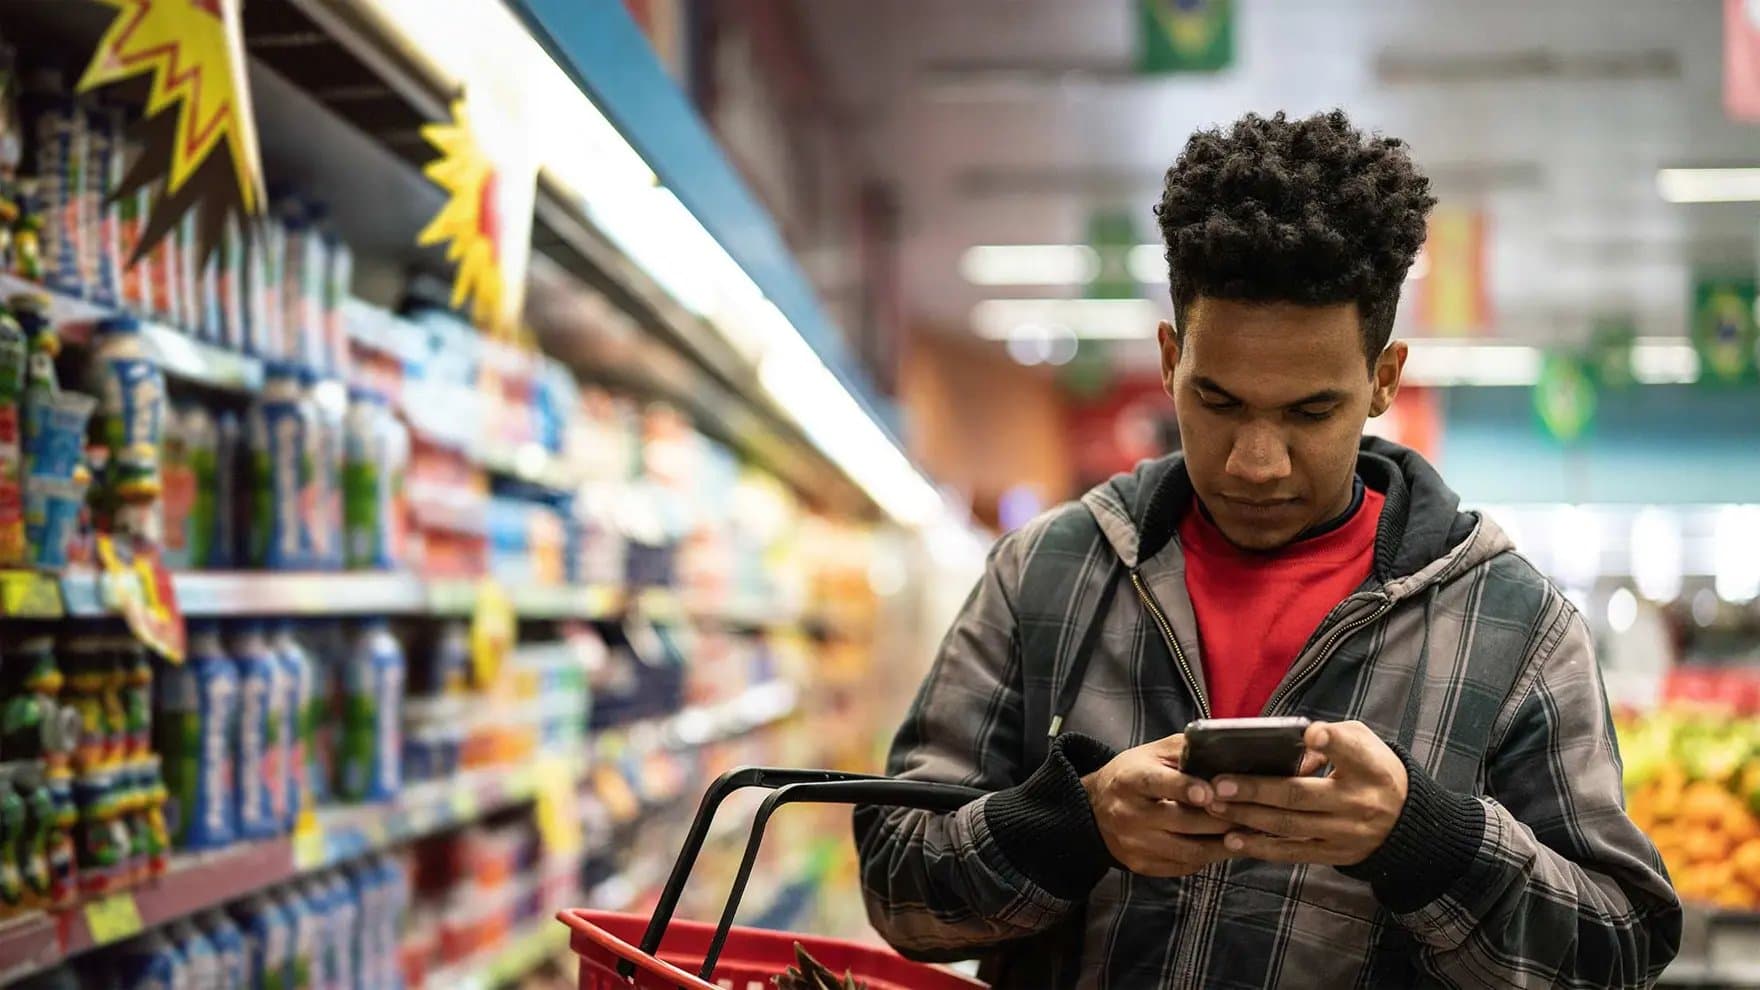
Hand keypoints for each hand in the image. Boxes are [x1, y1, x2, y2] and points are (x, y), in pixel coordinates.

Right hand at [1081, 734, 1234, 877]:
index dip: (1184, 788)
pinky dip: (1208, 857)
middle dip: (1220, 819)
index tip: (1209, 793)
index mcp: (1130, 780)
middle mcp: (1129, 814)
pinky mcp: (1141, 865)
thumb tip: (1223, 750)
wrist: (1094, 808)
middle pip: (1181, 822)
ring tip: (1247, 834)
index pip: (1157, 784)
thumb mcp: (1151, 753)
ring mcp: (1135, 844)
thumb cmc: (1132, 774)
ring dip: (1222, 845)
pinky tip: (1224, 847)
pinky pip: (1183, 866)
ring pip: (1188, 851)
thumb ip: (1184, 750)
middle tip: (1251, 814)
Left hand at [1197, 720, 1407, 866]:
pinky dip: (1260, 847)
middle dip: (1255, 790)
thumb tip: (1285, 743)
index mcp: (1368, 767)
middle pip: (1300, 795)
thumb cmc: (1374, 771)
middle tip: (1219, 784)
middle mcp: (1356, 801)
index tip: (1311, 733)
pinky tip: (1232, 840)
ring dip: (1247, 817)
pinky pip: (1291, 852)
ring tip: (1214, 806)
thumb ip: (1330, 738)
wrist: (1407, 823)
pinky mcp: (1333, 854)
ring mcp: (1344, 832)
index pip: (1351, 751)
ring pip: (1288, 826)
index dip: (1331, 742)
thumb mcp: (1364, 745)